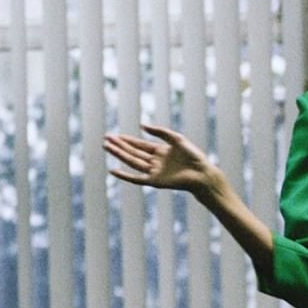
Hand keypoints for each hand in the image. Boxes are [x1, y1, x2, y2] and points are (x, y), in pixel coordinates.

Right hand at [103, 124, 222, 200]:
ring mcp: (154, 172)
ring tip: (107, 147)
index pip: (140, 145)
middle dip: (119, 146)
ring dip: (119, 155)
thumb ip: (160, 132)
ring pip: (133, 162)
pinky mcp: (155, 181)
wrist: (202, 172)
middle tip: (106, 139)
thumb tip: (142, 125)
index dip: (127, 140)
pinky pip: (136, 178)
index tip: (115, 136)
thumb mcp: (176, 138)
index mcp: (160, 151)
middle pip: (133, 152)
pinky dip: (125, 176)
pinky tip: (113, 171)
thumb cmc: (193, 156)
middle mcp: (155, 161)